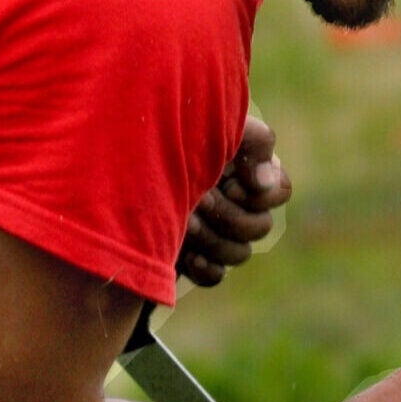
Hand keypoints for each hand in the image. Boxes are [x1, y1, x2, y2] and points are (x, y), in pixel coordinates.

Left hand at [177, 115, 292, 286]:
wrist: (120, 157)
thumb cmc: (172, 135)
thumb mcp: (215, 125)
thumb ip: (256, 141)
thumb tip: (264, 182)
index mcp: (245, 170)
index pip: (280, 191)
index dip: (262, 194)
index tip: (231, 184)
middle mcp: (236, 202)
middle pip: (261, 227)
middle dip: (229, 215)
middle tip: (199, 199)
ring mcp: (215, 231)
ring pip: (240, 254)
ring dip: (213, 239)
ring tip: (186, 222)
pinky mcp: (192, 255)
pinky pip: (215, 276)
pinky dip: (205, 269)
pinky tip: (188, 255)